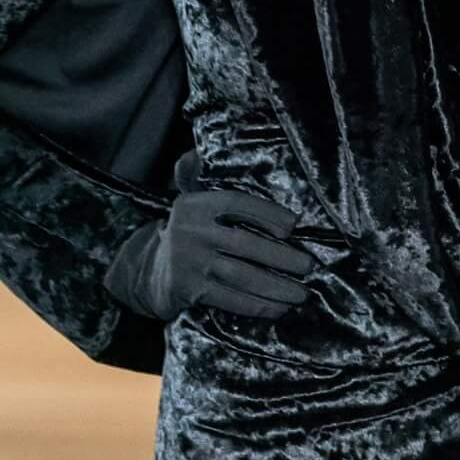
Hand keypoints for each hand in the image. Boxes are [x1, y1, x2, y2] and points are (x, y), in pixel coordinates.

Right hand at [121, 180, 311, 320]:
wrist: (150, 270)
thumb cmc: (189, 233)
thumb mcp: (192, 201)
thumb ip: (201, 176)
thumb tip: (200, 151)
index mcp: (196, 204)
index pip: (236, 203)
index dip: (267, 213)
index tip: (294, 225)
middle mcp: (191, 231)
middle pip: (245, 244)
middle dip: (282, 257)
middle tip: (309, 266)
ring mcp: (189, 262)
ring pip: (242, 276)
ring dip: (276, 287)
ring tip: (302, 293)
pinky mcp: (189, 290)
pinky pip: (231, 300)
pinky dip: (258, 306)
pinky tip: (279, 308)